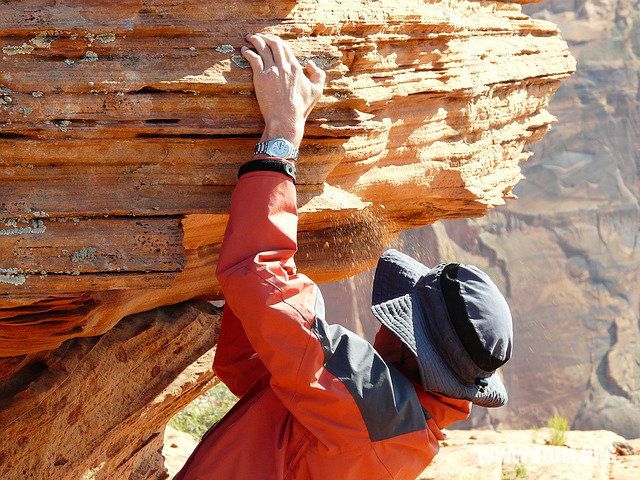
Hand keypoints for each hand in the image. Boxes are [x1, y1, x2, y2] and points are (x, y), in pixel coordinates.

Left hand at [242, 33, 325, 148]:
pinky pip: (253, 59)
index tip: (270, 39)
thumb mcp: (317, 91)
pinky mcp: (261, 78)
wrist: (286, 120)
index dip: (276, 40)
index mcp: (295, 68)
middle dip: (265, 36)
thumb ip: (318, 75)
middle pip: (273, 43)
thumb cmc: (300, 108)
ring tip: (249, 38)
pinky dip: (248, 52)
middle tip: (258, 36)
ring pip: (262, 48)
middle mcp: (284, 66)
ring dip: (255, 40)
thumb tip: (310, 64)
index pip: (285, 47)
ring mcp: (272, 71)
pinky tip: (244, 51)